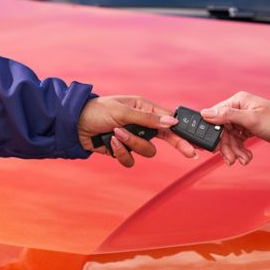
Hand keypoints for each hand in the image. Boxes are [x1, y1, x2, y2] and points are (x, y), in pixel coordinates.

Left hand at [78, 96, 197, 167]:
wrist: (74, 125)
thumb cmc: (97, 111)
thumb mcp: (123, 112)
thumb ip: (148, 119)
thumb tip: (171, 122)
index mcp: (144, 109)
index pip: (169, 120)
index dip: (183, 131)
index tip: (196, 141)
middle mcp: (141, 124)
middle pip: (164, 139)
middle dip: (175, 145)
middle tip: (190, 154)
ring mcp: (132, 138)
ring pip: (146, 151)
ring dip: (132, 145)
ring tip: (117, 134)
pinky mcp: (121, 150)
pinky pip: (130, 159)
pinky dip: (121, 153)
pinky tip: (111, 144)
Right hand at [201, 91, 269, 165]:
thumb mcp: (251, 120)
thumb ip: (227, 116)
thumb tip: (205, 113)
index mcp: (237, 101)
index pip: (215, 116)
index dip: (213, 133)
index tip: (213, 147)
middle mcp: (239, 109)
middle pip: (222, 131)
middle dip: (227, 146)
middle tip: (231, 159)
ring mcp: (244, 120)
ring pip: (230, 138)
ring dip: (235, 151)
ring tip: (242, 159)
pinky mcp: (250, 129)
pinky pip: (238, 141)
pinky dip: (241, 150)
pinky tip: (246, 157)